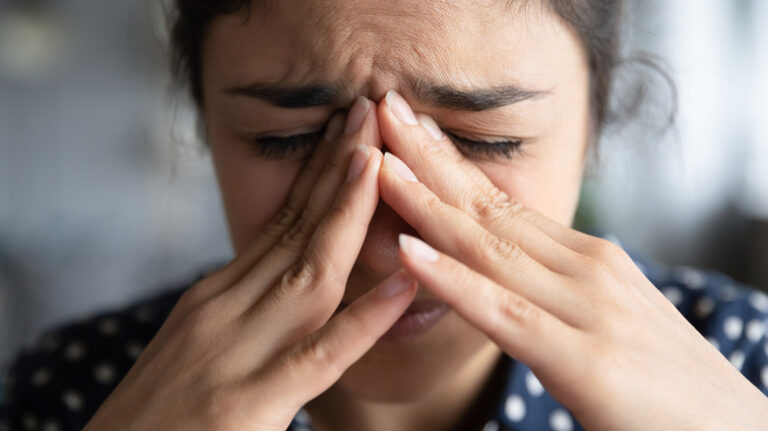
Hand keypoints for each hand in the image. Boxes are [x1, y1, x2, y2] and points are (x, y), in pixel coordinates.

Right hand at [84, 97, 417, 430]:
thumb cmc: (155, 415)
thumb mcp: (195, 341)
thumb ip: (242, 307)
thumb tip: (287, 275)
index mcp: (216, 295)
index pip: (279, 221)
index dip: (319, 173)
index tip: (350, 130)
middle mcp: (225, 309)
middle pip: (295, 228)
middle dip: (338, 169)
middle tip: (371, 111)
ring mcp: (236, 352)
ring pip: (308, 271)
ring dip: (346, 212)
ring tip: (381, 160)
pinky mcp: (248, 403)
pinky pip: (320, 355)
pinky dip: (364, 319)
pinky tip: (402, 285)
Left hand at [375, 90, 767, 430]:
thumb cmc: (662, 382)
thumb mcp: (602, 317)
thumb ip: (552, 290)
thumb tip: (501, 270)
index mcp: (585, 259)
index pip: (503, 202)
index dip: (449, 164)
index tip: (408, 130)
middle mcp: (585, 268)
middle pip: (488, 208)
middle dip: (428, 159)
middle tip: (382, 112)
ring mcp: (587, 308)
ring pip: (488, 247)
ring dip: (425, 202)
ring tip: (378, 163)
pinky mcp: (585, 360)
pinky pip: (504, 312)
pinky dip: (452, 279)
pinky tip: (407, 251)